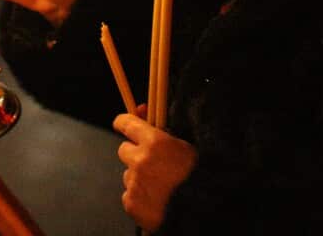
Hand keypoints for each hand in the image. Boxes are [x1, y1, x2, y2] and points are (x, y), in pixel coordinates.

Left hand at [114, 112, 196, 230]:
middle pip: (124, 150)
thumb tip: (143, 112)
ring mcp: (134, 183)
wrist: (201, 210)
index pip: (127, 124)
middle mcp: (140, 161)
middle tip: (151, 162)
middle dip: (134, 154)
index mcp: (155, 142)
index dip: (124, 123)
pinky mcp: (131, 203)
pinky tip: (155, 200)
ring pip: (128, 175)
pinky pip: (129, 195)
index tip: (121, 124)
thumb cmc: (199, 177)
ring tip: (159, 186)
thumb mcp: (186, 147)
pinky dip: (139, 197)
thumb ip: (163, 133)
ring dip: (138, 177)